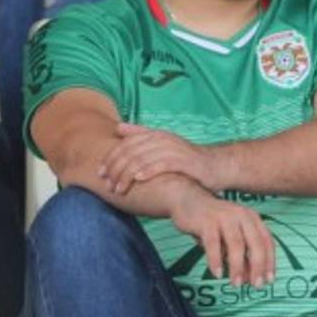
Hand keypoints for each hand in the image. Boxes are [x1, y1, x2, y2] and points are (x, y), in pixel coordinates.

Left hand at [100, 123, 224, 194]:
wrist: (217, 167)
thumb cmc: (187, 160)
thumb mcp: (163, 145)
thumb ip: (141, 135)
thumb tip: (118, 127)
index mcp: (155, 135)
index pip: (125, 144)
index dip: (110, 158)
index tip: (100, 174)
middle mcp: (163, 139)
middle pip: (131, 152)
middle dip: (115, 169)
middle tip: (107, 184)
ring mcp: (175, 150)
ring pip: (142, 159)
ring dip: (127, 175)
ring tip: (119, 189)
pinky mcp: (186, 162)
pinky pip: (163, 165)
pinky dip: (149, 171)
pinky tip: (139, 180)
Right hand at [169, 184, 275, 287]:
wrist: (187, 199)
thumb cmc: (213, 222)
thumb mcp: (230, 238)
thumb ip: (240, 255)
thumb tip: (248, 279)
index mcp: (253, 219)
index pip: (267, 242)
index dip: (270, 262)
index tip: (269, 280)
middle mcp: (243, 216)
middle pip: (256, 244)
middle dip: (258, 267)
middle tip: (257, 285)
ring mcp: (225, 217)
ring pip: (236, 245)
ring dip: (237, 267)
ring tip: (236, 284)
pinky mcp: (207, 221)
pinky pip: (213, 243)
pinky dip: (216, 260)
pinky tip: (217, 274)